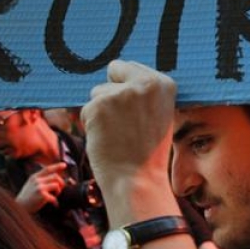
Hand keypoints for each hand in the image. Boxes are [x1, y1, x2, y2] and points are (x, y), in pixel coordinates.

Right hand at [16, 162, 66, 212]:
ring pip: (56, 185)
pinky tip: (51, 203)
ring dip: (58, 191)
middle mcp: (37, 180)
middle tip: (59, 190)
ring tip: (54, 196)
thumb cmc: (27, 198)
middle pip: (55, 176)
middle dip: (61, 183)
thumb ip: (41, 180)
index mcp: (34, 177)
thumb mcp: (31, 185)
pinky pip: (54, 196)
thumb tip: (56, 179)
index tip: (64, 165)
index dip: (57, 166)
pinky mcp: (42, 195)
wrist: (19, 208)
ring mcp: (39, 187)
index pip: (47, 169)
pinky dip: (55, 201)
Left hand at [81, 60, 178, 225]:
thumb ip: (145, 92)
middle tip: (126, 123)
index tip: (137, 112)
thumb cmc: (147, 151)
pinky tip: (107, 139)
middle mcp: (144, 83)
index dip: (128, 89)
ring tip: (118, 133)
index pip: (129, 67)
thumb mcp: (160, 114)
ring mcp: (120, 94)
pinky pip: (86, 109)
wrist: (138, 180)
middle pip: (112, 73)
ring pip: (97, 92)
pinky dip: (92, 124)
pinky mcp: (98, 107)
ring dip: (102, 111)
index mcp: (163, 83)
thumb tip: (118, 70)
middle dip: (112, 93)